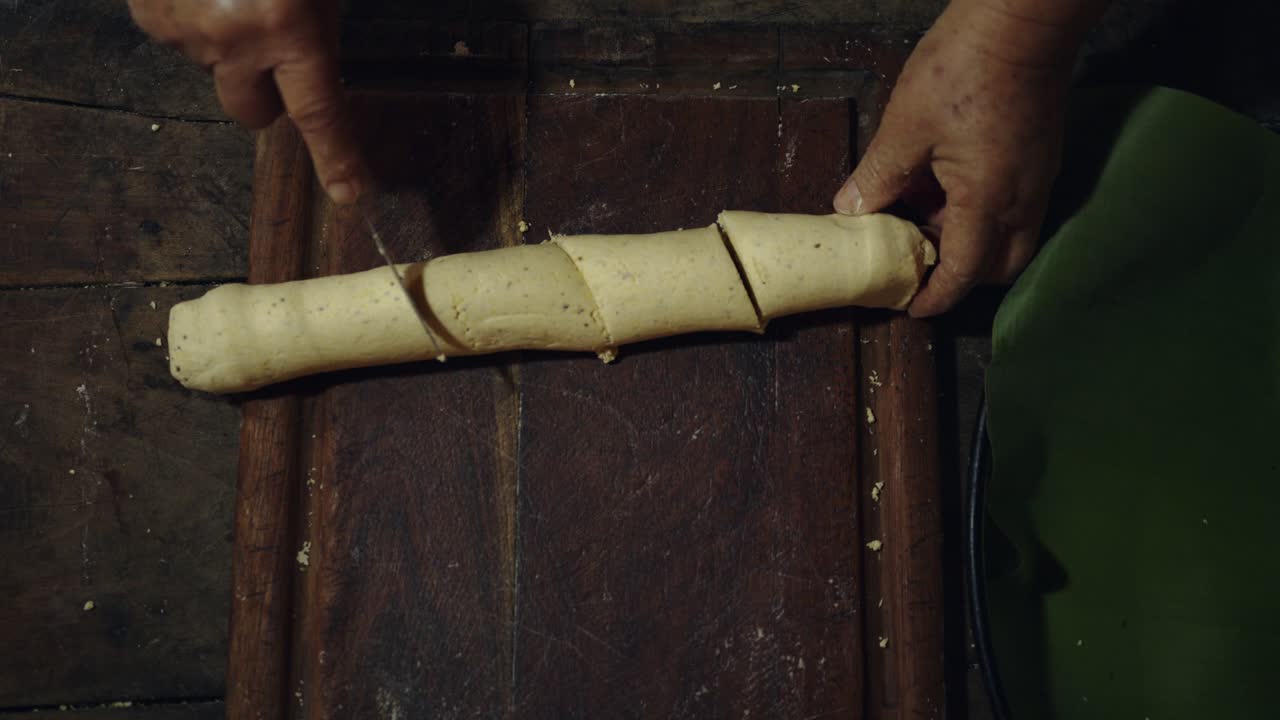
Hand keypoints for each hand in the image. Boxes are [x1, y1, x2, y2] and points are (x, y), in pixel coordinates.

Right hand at [129, 0, 364, 203]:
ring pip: (215, 71)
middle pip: (254, 114)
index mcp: (287, 27)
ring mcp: (183, 28)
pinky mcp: (146, 11)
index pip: (319, 113)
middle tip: (280, 54)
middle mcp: (233, 39)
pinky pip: (179, 37)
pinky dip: (195, 18)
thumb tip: (314, 62)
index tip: (352, 193)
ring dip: (229, 45)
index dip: (339, 157)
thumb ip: (317, 26)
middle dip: (270, 96)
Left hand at [835, 0, 1102, 316]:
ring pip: (1008, 235)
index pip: (963, 273)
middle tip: (918, 262)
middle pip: (998, 266)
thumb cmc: (963, 68)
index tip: (911, 307)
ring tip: (922, 215)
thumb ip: (877, 177)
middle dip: (960, 275)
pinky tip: (945, 183)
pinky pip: (1015, 204)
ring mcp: (1038, 178)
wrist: (1022, 21)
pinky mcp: (1041, 156)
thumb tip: (850, 210)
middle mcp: (1021, 199)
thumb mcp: (905, 128)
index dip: (935, 297)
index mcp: (987, 201)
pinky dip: (983, 211)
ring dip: (969, 239)